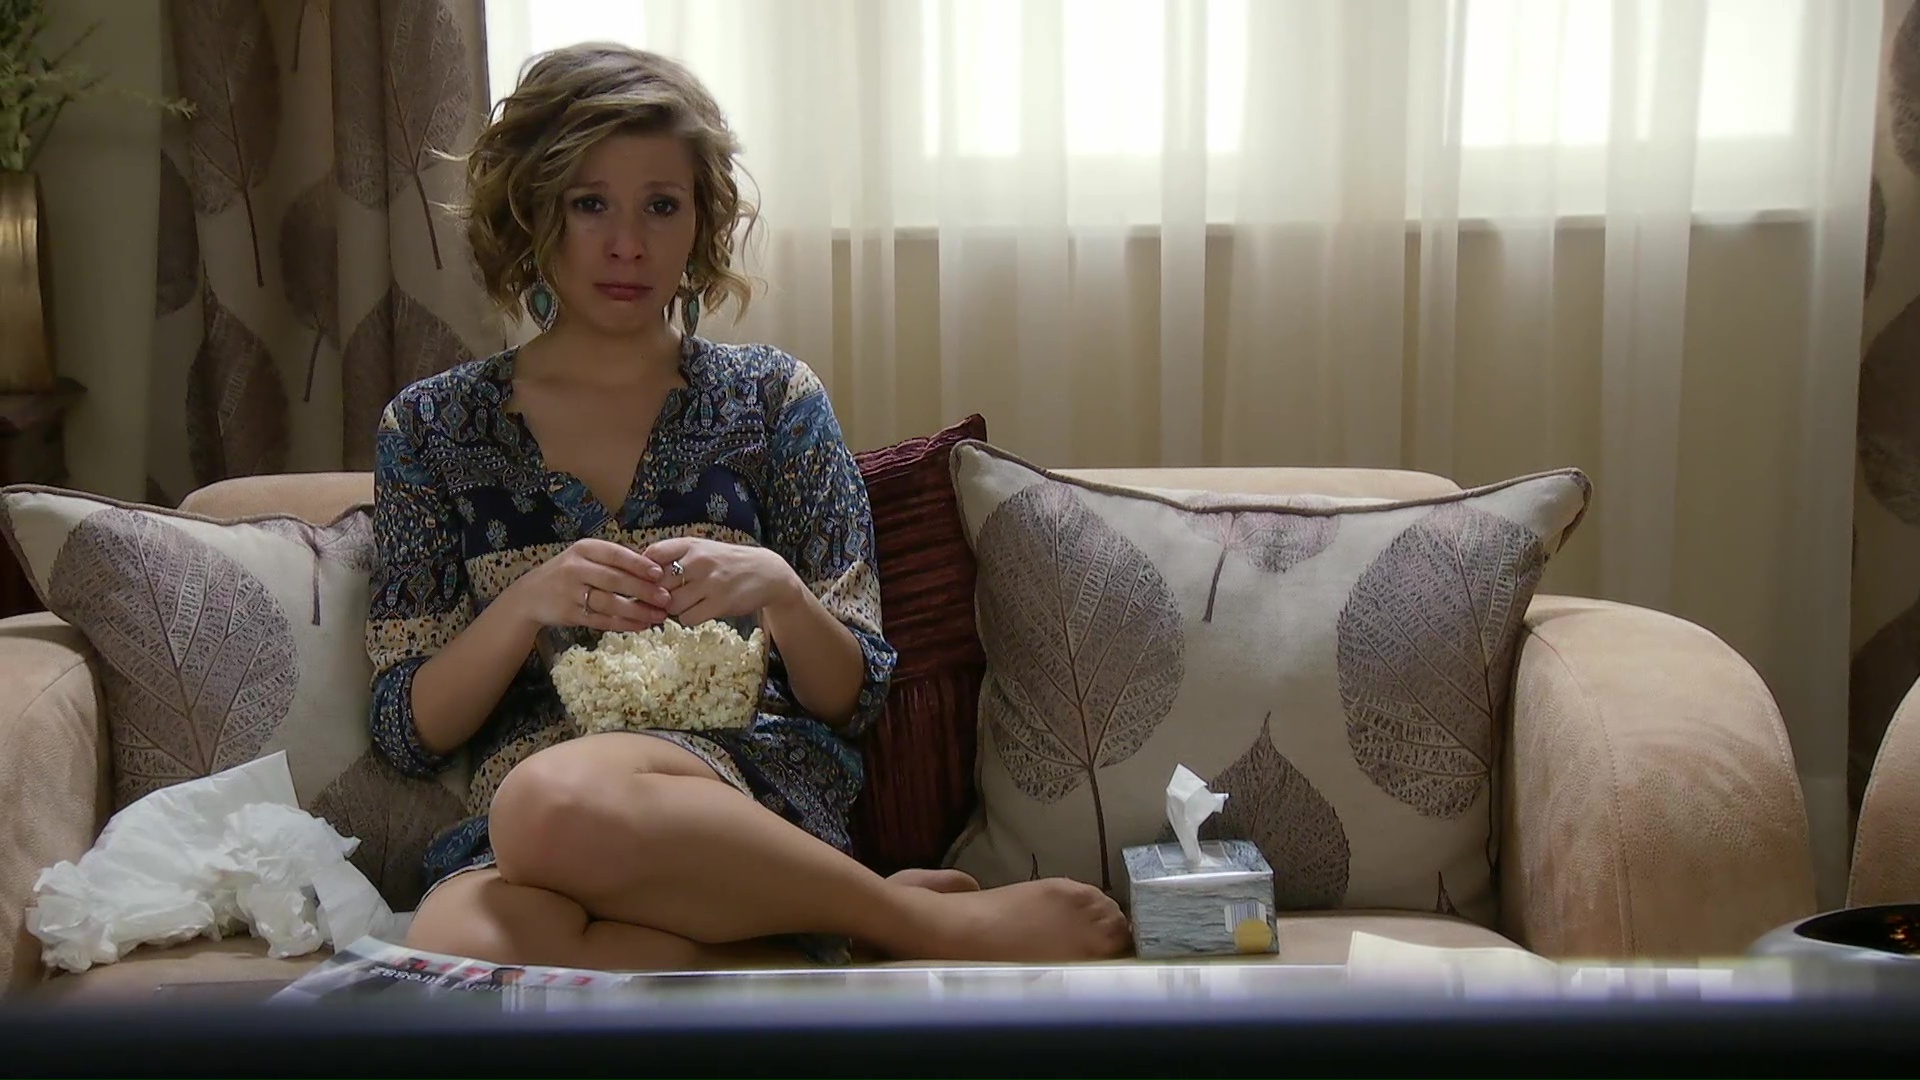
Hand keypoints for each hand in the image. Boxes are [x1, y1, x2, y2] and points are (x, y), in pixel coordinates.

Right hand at [504, 538, 675, 633]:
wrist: (530, 595)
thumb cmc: (567, 574)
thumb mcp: (585, 558)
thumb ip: (613, 560)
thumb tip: (653, 567)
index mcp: (584, 549)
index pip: (616, 555)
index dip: (639, 564)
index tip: (660, 574)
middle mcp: (576, 569)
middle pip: (615, 580)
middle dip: (644, 590)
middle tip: (666, 599)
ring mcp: (571, 593)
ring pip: (610, 603)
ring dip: (637, 611)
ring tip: (659, 616)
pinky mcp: (570, 614)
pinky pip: (602, 620)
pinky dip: (623, 624)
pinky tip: (640, 626)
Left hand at [640, 536, 802, 625]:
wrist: (767, 573)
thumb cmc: (727, 562)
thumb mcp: (702, 549)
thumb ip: (674, 557)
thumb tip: (639, 577)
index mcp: (690, 545)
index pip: (652, 555)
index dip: (644, 572)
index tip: (648, 581)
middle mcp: (698, 560)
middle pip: (658, 585)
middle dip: (657, 596)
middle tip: (664, 600)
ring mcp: (710, 582)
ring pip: (671, 604)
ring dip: (674, 610)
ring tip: (686, 604)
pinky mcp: (720, 603)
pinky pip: (688, 618)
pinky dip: (688, 618)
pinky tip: (698, 611)